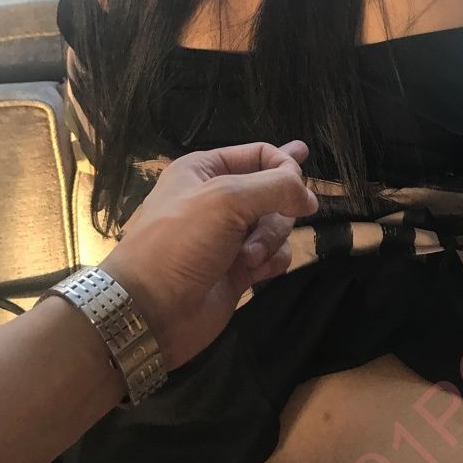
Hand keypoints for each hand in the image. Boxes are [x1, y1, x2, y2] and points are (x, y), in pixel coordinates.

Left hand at [101, 141, 317, 369]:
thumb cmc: (181, 243)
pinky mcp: (240, 268)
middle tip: (260, 227)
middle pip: (275, 191)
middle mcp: (219, 199)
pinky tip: (257, 272)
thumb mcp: (225, 199)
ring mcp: (230, 236)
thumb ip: (275, 187)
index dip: (284, 166)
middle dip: (276, 211)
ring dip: (271, 240)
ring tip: (247, 258)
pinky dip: (272, 261)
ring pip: (278, 225)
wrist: (151, 309)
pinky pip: (275, 254)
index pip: (261, 154)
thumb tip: (310, 197)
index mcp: (206, 170)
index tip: (298, 188)